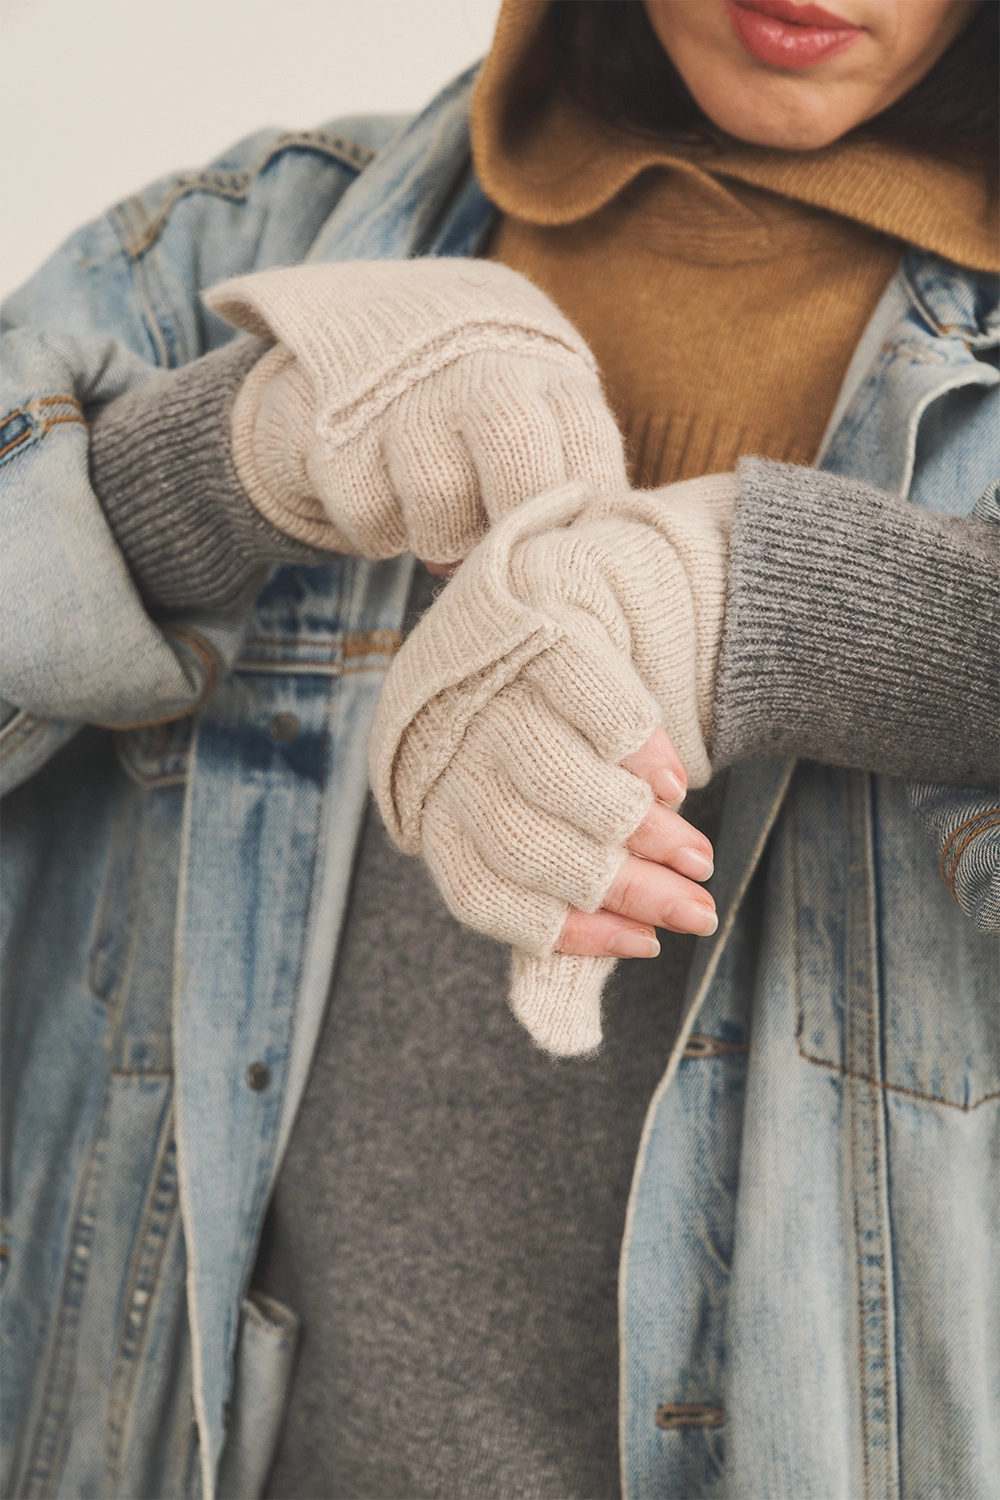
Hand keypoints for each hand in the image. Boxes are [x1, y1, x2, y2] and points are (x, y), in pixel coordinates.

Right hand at [204, 258, 626, 562]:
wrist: (371, 323)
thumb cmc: (484, 399)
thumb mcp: (540, 404)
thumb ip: (565, 472)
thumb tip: (577, 563)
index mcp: (545, 369)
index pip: (587, 443)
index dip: (589, 512)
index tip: (572, 549)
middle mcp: (479, 371)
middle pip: (515, 452)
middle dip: (514, 523)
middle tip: (506, 554)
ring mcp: (404, 395)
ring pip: (438, 496)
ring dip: (442, 537)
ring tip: (443, 526)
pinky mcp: (339, 427)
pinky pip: (369, 512)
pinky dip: (379, 532)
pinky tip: (390, 508)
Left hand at [370, 475, 736, 1054]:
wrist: (531, 597)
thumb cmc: (528, 739)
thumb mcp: (516, 817)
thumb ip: (541, 906)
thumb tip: (563, 1039)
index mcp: (427, 808)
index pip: (485, 893)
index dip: (567, 931)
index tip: (642, 946)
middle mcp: (441, 752)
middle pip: (528, 843)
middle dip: (625, 889)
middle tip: (696, 913)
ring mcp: (484, 689)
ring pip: (560, 781)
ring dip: (641, 831)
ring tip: (696, 856)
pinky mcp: (533, 632)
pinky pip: (590, 703)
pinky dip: (641, 751)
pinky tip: (675, 783)